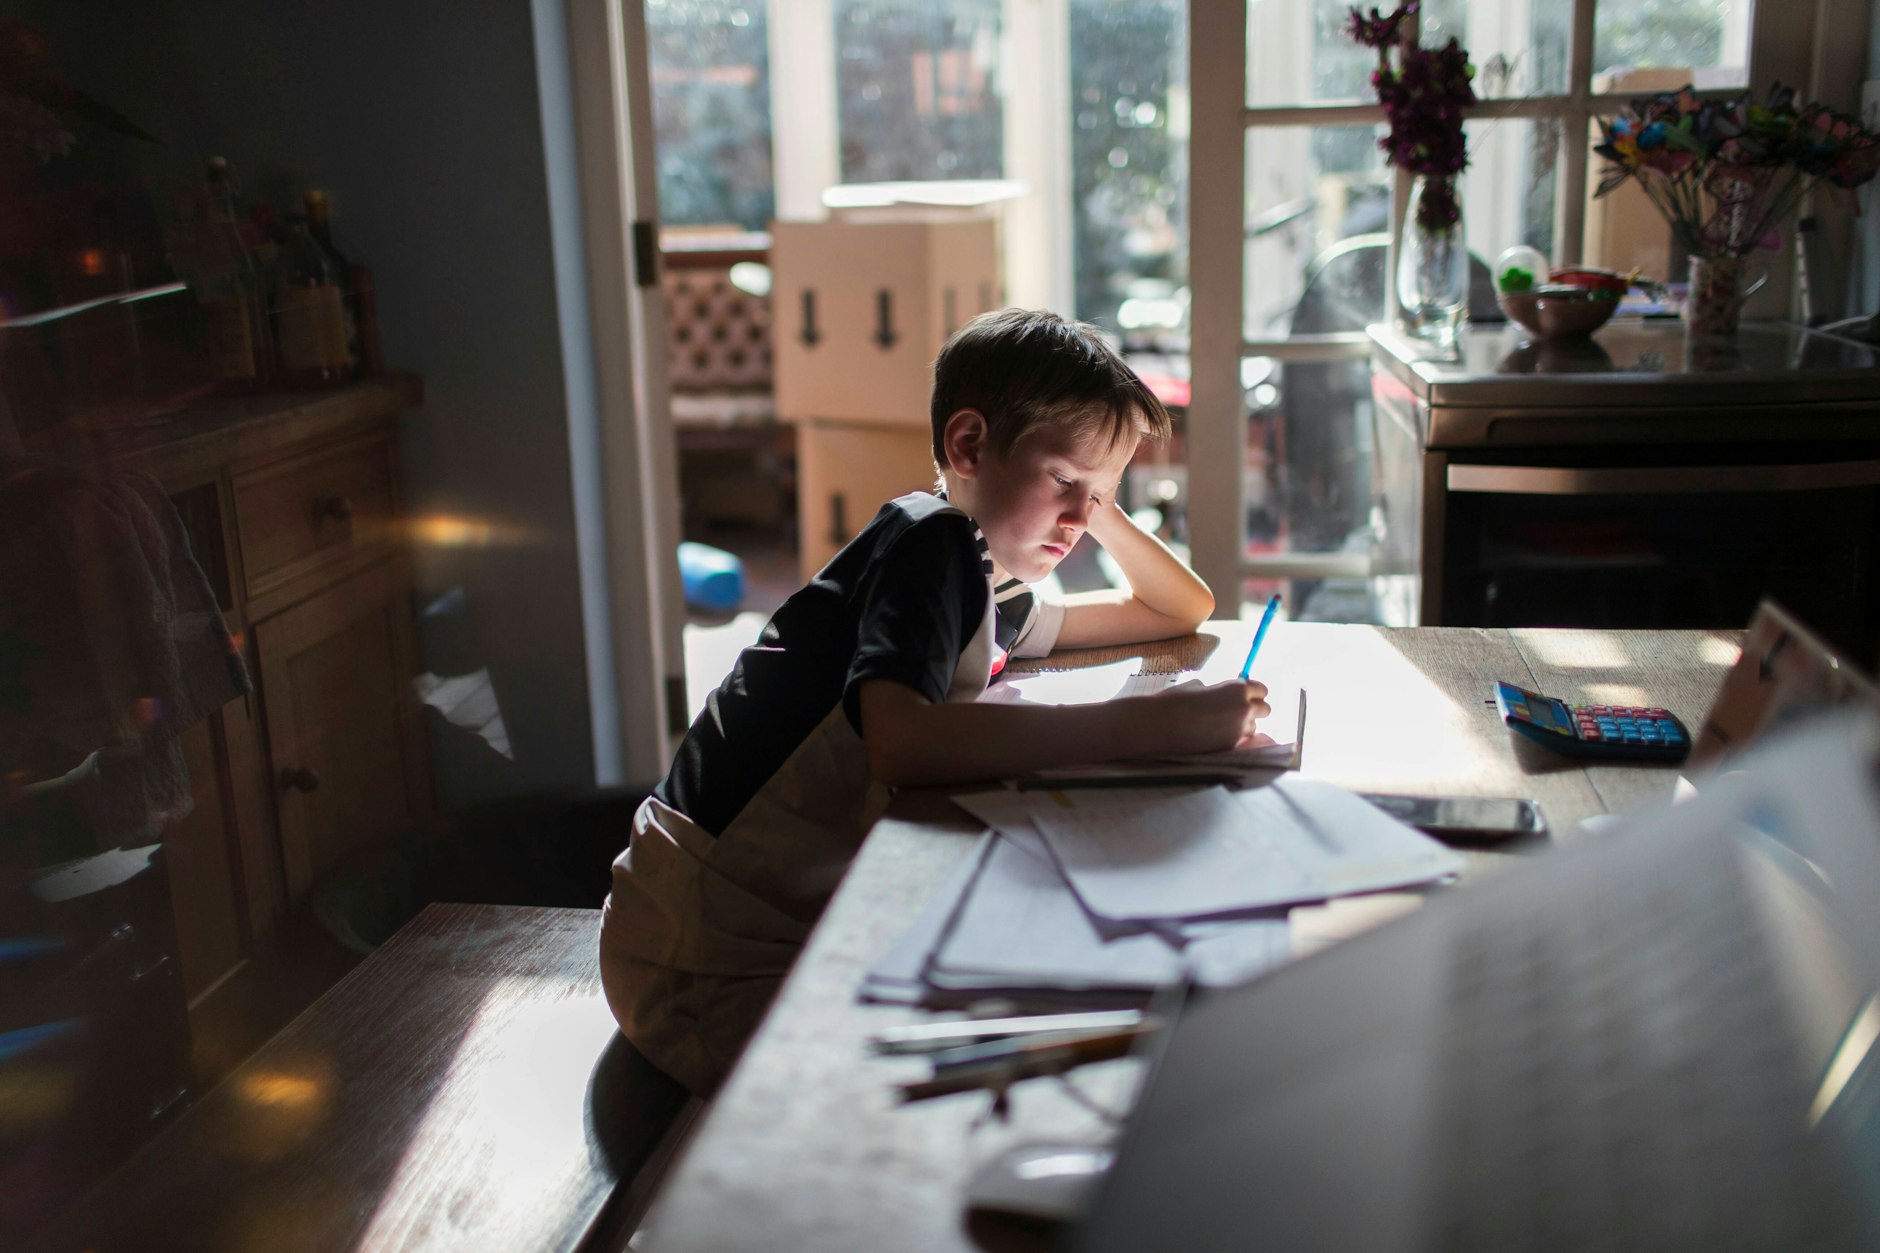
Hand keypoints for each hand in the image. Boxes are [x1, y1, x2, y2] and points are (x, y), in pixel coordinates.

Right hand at [1130, 679, 1269, 755]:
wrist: (1161, 723)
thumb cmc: (1176, 700)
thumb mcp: (1199, 687)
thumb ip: (1218, 691)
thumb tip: (1223, 696)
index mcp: (1237, 689)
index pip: (1261, 690)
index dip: (1252, 692)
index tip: (1244, 696)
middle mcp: (1244, 709)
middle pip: (1265, 709)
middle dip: (1254, 709)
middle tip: (1237, 711)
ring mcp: (1239, 730)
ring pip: (1253, 727)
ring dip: (1243, 726)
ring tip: (1220, 725)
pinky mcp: (1230, 746)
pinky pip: (1239, 741)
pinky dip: (1231, 738)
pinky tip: (1213, 735)